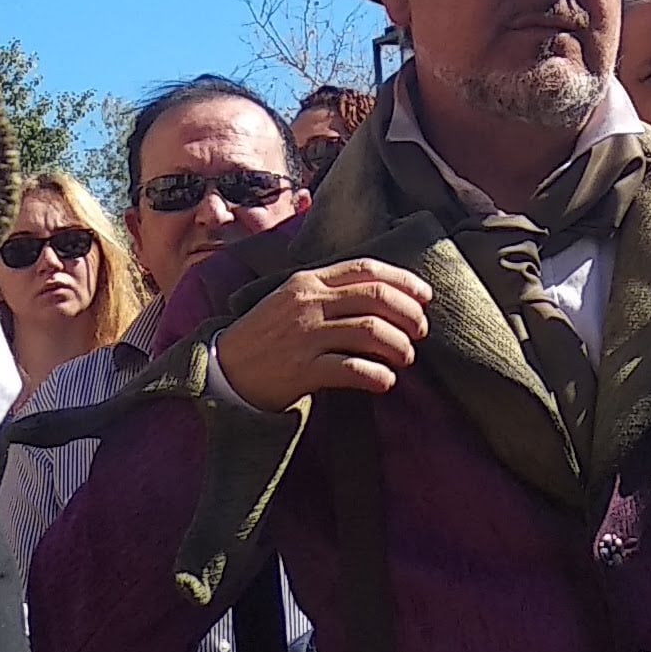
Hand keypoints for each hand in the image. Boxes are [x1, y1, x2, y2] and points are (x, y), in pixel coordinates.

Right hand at [212, 258, 432, 413]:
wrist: (224, 370)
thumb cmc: (266, 335)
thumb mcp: (292, 299)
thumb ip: (330, 291)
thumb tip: (383, 296)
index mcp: (308, 281)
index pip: (366, 269)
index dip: (403, 280)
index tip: (426, 296)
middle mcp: (308, 303)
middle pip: (375, 298)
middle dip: (408, 314)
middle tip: (421, 332)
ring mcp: (304, 336)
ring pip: (370, 331)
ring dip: (398, 346)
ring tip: (405, 359)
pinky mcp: (302, 370)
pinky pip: (352, 369)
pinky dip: (377, 375)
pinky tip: (385, 381)